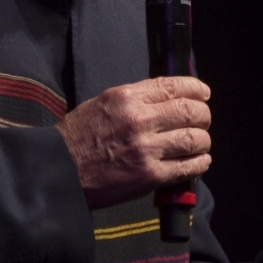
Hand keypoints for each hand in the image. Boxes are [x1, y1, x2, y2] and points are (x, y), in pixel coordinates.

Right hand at [55, 77, 211, 208]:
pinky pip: (186, 167)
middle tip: (203, 119)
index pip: (173, 86)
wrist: (59, 171)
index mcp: (126, 98)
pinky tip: (199, 161)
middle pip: (190, 112)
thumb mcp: (102, 103)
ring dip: (203, 140)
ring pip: (194, 139)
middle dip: (203, 115)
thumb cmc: (77, 137)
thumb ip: (135, 98)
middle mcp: (139, 120)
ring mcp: (146, 149)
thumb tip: (166, 97)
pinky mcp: (149, 176)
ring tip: (200, 142)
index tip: (203, 93)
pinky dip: (199, 163)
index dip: (195, 88)